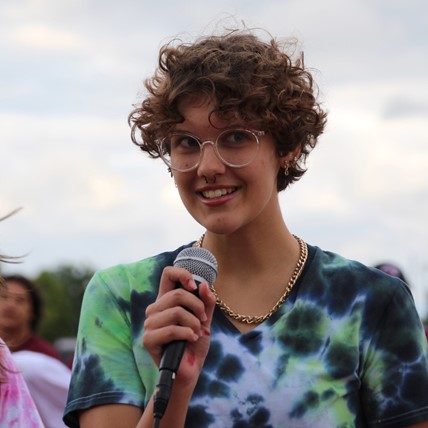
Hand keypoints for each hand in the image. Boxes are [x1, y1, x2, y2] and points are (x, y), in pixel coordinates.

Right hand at [142, 266, 215, 384]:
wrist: (191, 368)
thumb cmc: (195, 342)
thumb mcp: (204, 318)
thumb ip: (206, 302)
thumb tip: (204, 285)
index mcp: (166, 300)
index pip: (168, 274)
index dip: (182, 274)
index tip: (194, 285)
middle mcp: (155, 309)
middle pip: (177, 294)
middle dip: (197, 307)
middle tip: (203, 320)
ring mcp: (149, 324)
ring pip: (176, 312)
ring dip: (193, 323)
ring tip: (197, 333)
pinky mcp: (148, 339)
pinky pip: (171, 329)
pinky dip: (187, 334)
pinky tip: (191, 339)